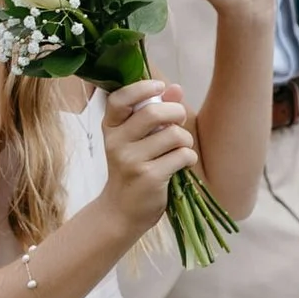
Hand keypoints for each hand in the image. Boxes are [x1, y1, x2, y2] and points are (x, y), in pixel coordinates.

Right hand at [98, 76, 198, 237]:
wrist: (122, 211)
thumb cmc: (133, 169)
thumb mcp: (136, 140)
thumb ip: (154, 112)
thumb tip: (176, 88)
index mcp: (111, 128)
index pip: (120, 99)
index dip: (141, 88)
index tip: (160, 86)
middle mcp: (116, 142)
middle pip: (154, 113)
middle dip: (177, 113)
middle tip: (179, 121)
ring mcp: (131, 160)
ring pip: (174, 135)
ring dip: (186, 140)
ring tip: (180, 149)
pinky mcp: (148, 177)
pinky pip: (182, 156)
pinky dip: (188, 158)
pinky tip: (181, 166)